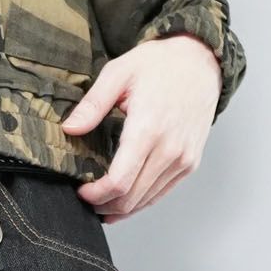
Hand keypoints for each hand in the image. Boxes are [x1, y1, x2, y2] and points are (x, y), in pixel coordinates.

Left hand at [62, 35, 221, 222]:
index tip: (82, 191)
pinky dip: (140, 202)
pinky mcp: (189, 163)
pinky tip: (124, 199)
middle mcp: (169, 149)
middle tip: (87, 200)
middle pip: (130, 198)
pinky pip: (160, 194)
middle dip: (104, 206)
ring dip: (121, 208)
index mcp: (148, 129)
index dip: (96, 195)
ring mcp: (182, 159)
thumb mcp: (119, 72)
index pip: (119, 182)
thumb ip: (93, 104)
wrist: (201, 61)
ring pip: (145, 201)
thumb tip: (69, 128)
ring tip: (102, 202)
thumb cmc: (161, 64)